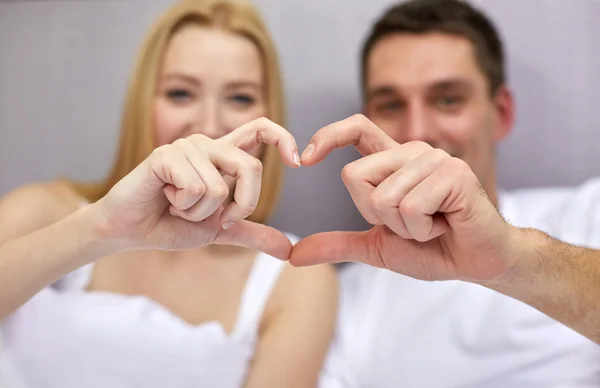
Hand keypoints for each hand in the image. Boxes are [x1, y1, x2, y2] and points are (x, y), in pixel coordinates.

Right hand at [93, 118, 299, 259]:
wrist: (130, 232)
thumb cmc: (171, 225)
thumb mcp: (220, 231)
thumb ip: (252, 233)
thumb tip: (288, 249)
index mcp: (223, 156)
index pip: (260, 128)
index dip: (283, 138)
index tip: (298, 162)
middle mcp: (208, 145)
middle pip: (252, 168)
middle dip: (241, 206)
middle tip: (216, 219)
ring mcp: (187, 147)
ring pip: (219, 188)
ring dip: (200, 212)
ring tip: (178, 205)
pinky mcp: (166, 155)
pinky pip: (196, 188)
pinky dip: (183, 207)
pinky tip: (165, 198)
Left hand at [290, 114, 516, 282]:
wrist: (476, 262)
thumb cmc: (433, 248)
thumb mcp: (377, 245)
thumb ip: (338, 244)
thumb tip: (295, 255)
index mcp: (394, 162)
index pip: (357, 128)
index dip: (329, 136)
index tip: (304, 159)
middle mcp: (413, 152)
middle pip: (354, 176)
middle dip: (375, 215)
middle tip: (410, 223)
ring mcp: (434, 159)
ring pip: (383, 197)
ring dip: (403, 227)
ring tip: (430, 225)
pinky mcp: (453, 173)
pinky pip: (411, 206)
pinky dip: (422, 229)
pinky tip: (444, 225)